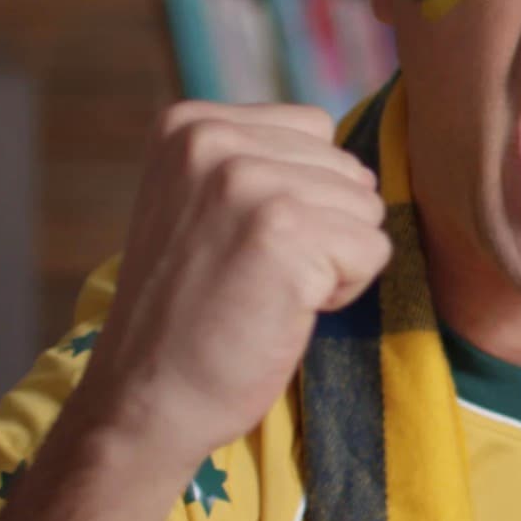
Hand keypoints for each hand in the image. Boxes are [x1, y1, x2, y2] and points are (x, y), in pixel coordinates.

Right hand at [74, 103, 390, 472]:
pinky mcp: (287, 233)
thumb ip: (263, 161)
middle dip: (324, 227)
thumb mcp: (204, 203)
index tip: (242, 239)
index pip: (317, 130)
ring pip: (367, 208)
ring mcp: (248, 184)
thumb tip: (361, 161)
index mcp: (190, 124)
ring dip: (334, 260)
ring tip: (266, 289)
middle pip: (348, 168)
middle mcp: (213, 141)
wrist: (146, 397)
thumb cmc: (191, 308)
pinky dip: (344, 290)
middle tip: (254, 272)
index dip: (303, 194)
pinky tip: (284, 308)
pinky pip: (374, 250)